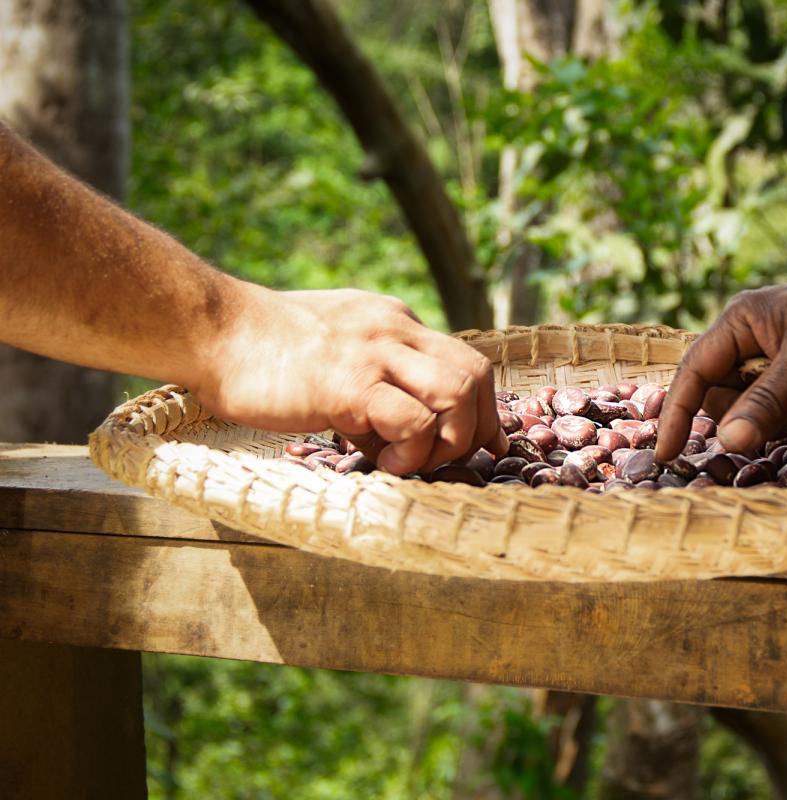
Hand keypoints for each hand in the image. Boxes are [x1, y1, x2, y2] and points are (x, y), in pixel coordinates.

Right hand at [194, 287, 506, 474]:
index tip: (473, 444)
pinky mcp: (350, 385)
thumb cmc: (261, 353)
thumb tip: (394, 431)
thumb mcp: (333, 351)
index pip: (465, 361)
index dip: (480, 409)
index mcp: (393, 322)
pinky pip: (414, 420)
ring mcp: (375, 354)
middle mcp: (394, 331)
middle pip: (476, 374)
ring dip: (449, 440)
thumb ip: (370, 379)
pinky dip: (412, 451)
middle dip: (475, 427)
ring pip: (458, 392)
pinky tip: (381, 462)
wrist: (211, 330)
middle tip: (443, 458)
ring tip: (410, 460)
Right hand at [656, 258, 786, 459]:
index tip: (666, 456)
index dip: (676, 415)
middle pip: (723, 400)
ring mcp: (775, 361)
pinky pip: (780, 414)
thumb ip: (767, 402)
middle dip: (752, 417)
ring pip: (753, 412)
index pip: (693, 374)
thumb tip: (729, 442)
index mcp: (738, 324)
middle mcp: (749, 342)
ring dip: (780, 420)